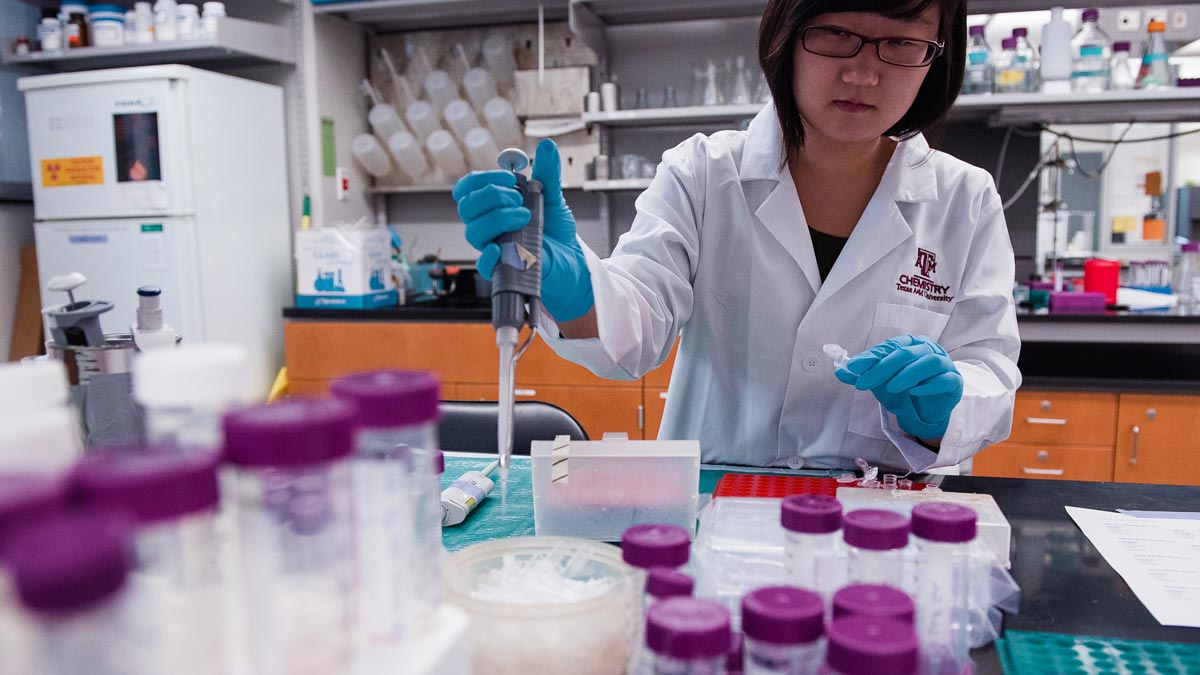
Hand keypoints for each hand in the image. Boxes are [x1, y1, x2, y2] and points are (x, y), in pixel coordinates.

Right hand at [451, 139, 593, 320]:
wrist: (571, 259)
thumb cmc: (556, 231)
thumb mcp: (553, 198)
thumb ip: (547, 174)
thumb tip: (547, 146)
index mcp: (492, 206)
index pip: (467, 189)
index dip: (481, 179)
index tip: (511, 180)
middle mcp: (487, 225)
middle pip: (467, 206)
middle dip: (491, 195)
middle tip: (518, 198)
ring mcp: (492, 246)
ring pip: (473, 230)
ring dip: (498, 217)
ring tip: (525, 216)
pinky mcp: (501, 269)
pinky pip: (483, 264)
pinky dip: (488, 255)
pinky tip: (502, 247)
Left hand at [835, 335, 962, 440]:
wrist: (924, 411)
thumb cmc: (904, 390)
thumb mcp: (880, 382)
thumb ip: (862, 374)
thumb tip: (839, 370)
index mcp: (910, 343)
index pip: (890, 347)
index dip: (871, 356)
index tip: (854, 367)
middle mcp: (928, 349)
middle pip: (906, 353)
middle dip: (882, 368)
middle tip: (865, 382)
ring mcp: (944, 364)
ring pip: (928, 362)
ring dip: (907, 374)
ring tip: (890, 388)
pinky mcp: (954, 382)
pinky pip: (945, 379)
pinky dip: (929, 385)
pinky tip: (915, 392)